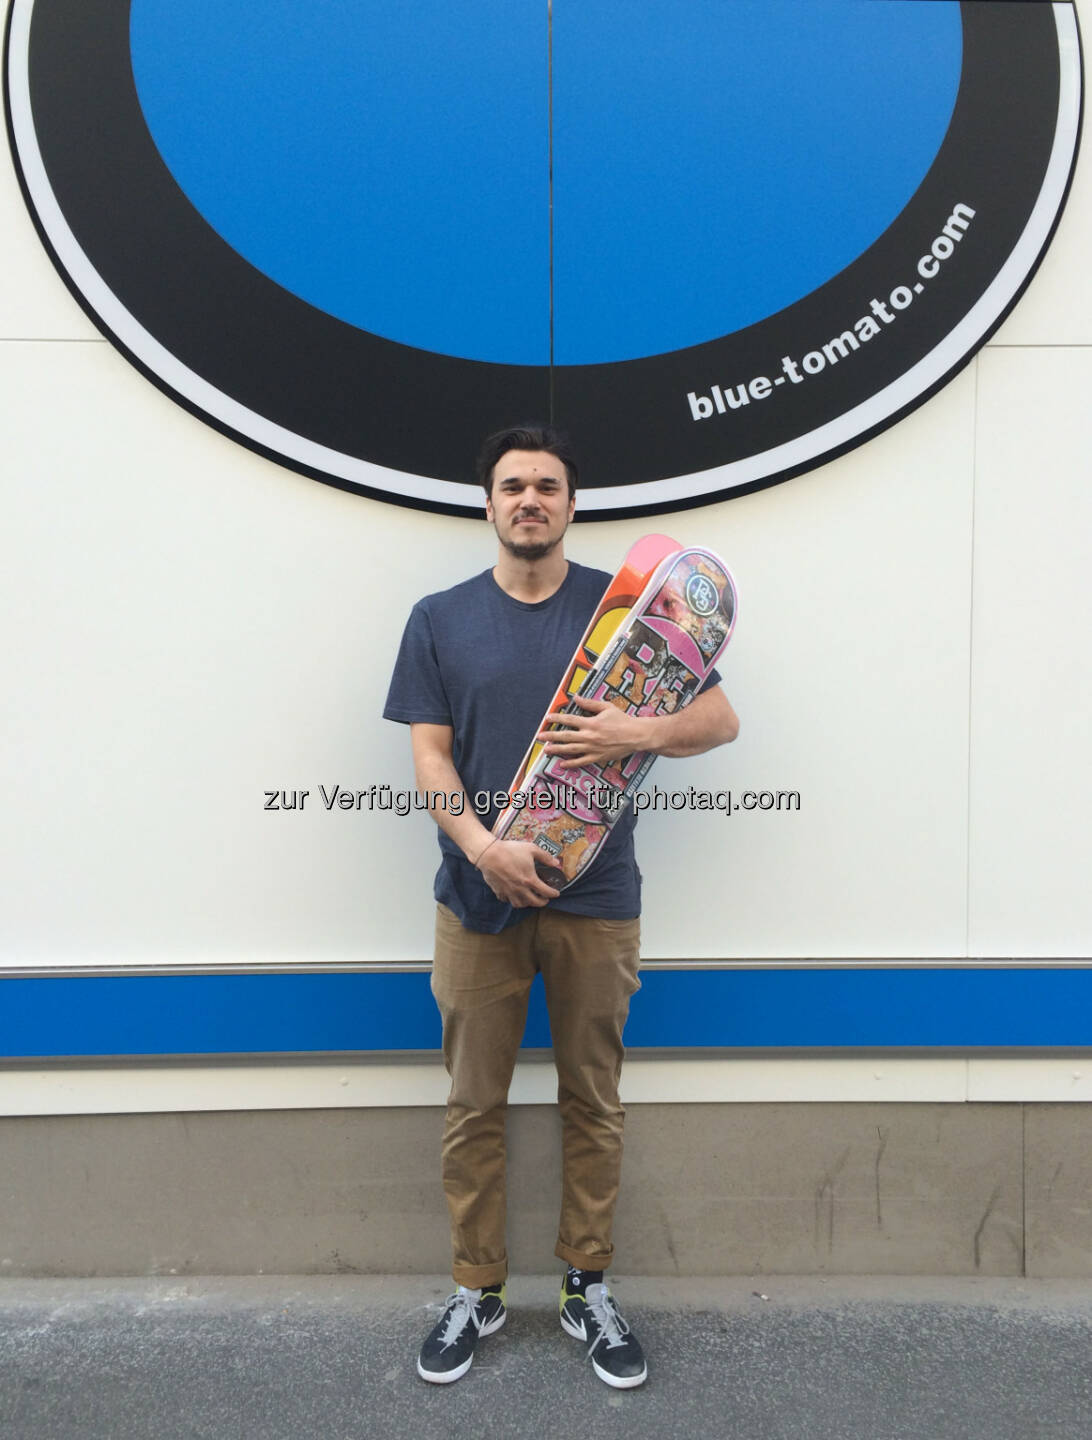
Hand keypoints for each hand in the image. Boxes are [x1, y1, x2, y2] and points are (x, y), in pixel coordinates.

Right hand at [477, 839, 560, 907]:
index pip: (546, 892)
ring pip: (520, 904)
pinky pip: (507, 900)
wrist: (489, 854)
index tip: (556, 893)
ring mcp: (509, 892)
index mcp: (530, 880)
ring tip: (530, 899)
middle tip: (545, 899)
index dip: (553, 894)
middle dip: (542, 902)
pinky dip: (512, 899)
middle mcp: (520, 889)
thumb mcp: (531, 849)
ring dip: (528, 903)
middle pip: (534, 902)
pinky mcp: (499, 891)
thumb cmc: (510, 850)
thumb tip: (556, 863)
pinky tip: (514, 895)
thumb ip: (545, 856)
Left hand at [535, 694, 649, 767]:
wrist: (636, 735)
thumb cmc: (623, 720)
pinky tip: (562, 764)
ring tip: (546, 750)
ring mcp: (593, 748)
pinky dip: (571, 763)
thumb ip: (590, 703)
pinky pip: (582, 761)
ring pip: (571, 749)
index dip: (557, 718)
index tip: (548, 718)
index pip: (569, 720)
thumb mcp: (606, 707)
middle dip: (551, 736)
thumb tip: (577, 698)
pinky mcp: (598, 757)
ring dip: (557, 749)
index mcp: (591, 723)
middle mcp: (589, 736)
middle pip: (566, 736)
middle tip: (540, 736)